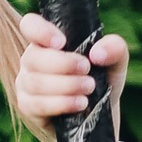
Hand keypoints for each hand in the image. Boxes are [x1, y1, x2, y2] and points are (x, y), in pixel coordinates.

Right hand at [13, 17, 127, 135]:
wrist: (97, 116)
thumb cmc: (101, 81)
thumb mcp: (115, 63)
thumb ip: (115, 49)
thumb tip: (98, 53)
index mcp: (48, 41)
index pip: (30, 25)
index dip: (40, 31)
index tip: (62, 43)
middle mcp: (32, 60)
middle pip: (33, 57)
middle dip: (63, 64)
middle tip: (87, 69)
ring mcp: (26, 84)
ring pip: (36, 82)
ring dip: (66, 85)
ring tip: (89, 88)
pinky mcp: (28, 107)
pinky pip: (37, 104)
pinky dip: (61, 103)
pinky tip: (80, 103)